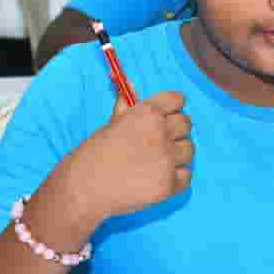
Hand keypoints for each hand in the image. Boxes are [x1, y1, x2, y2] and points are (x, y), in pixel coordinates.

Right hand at [69, 90, 193, 222]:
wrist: (84, 188)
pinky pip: (187, 175)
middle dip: (175, 130)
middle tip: (159, 141)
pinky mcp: (169, 184)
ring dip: (177, 154)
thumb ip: (128, 106)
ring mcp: (167, 160)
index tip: (167, 115)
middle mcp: (161, 132)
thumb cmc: (94, 154)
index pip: (177, 99)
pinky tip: (158, 177)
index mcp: (147, 113)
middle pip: (186, 124)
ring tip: (157, 161)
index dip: (172, 107)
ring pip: (189, 149)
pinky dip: (177, 177)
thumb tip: (131, 85)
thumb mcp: (111, 123)